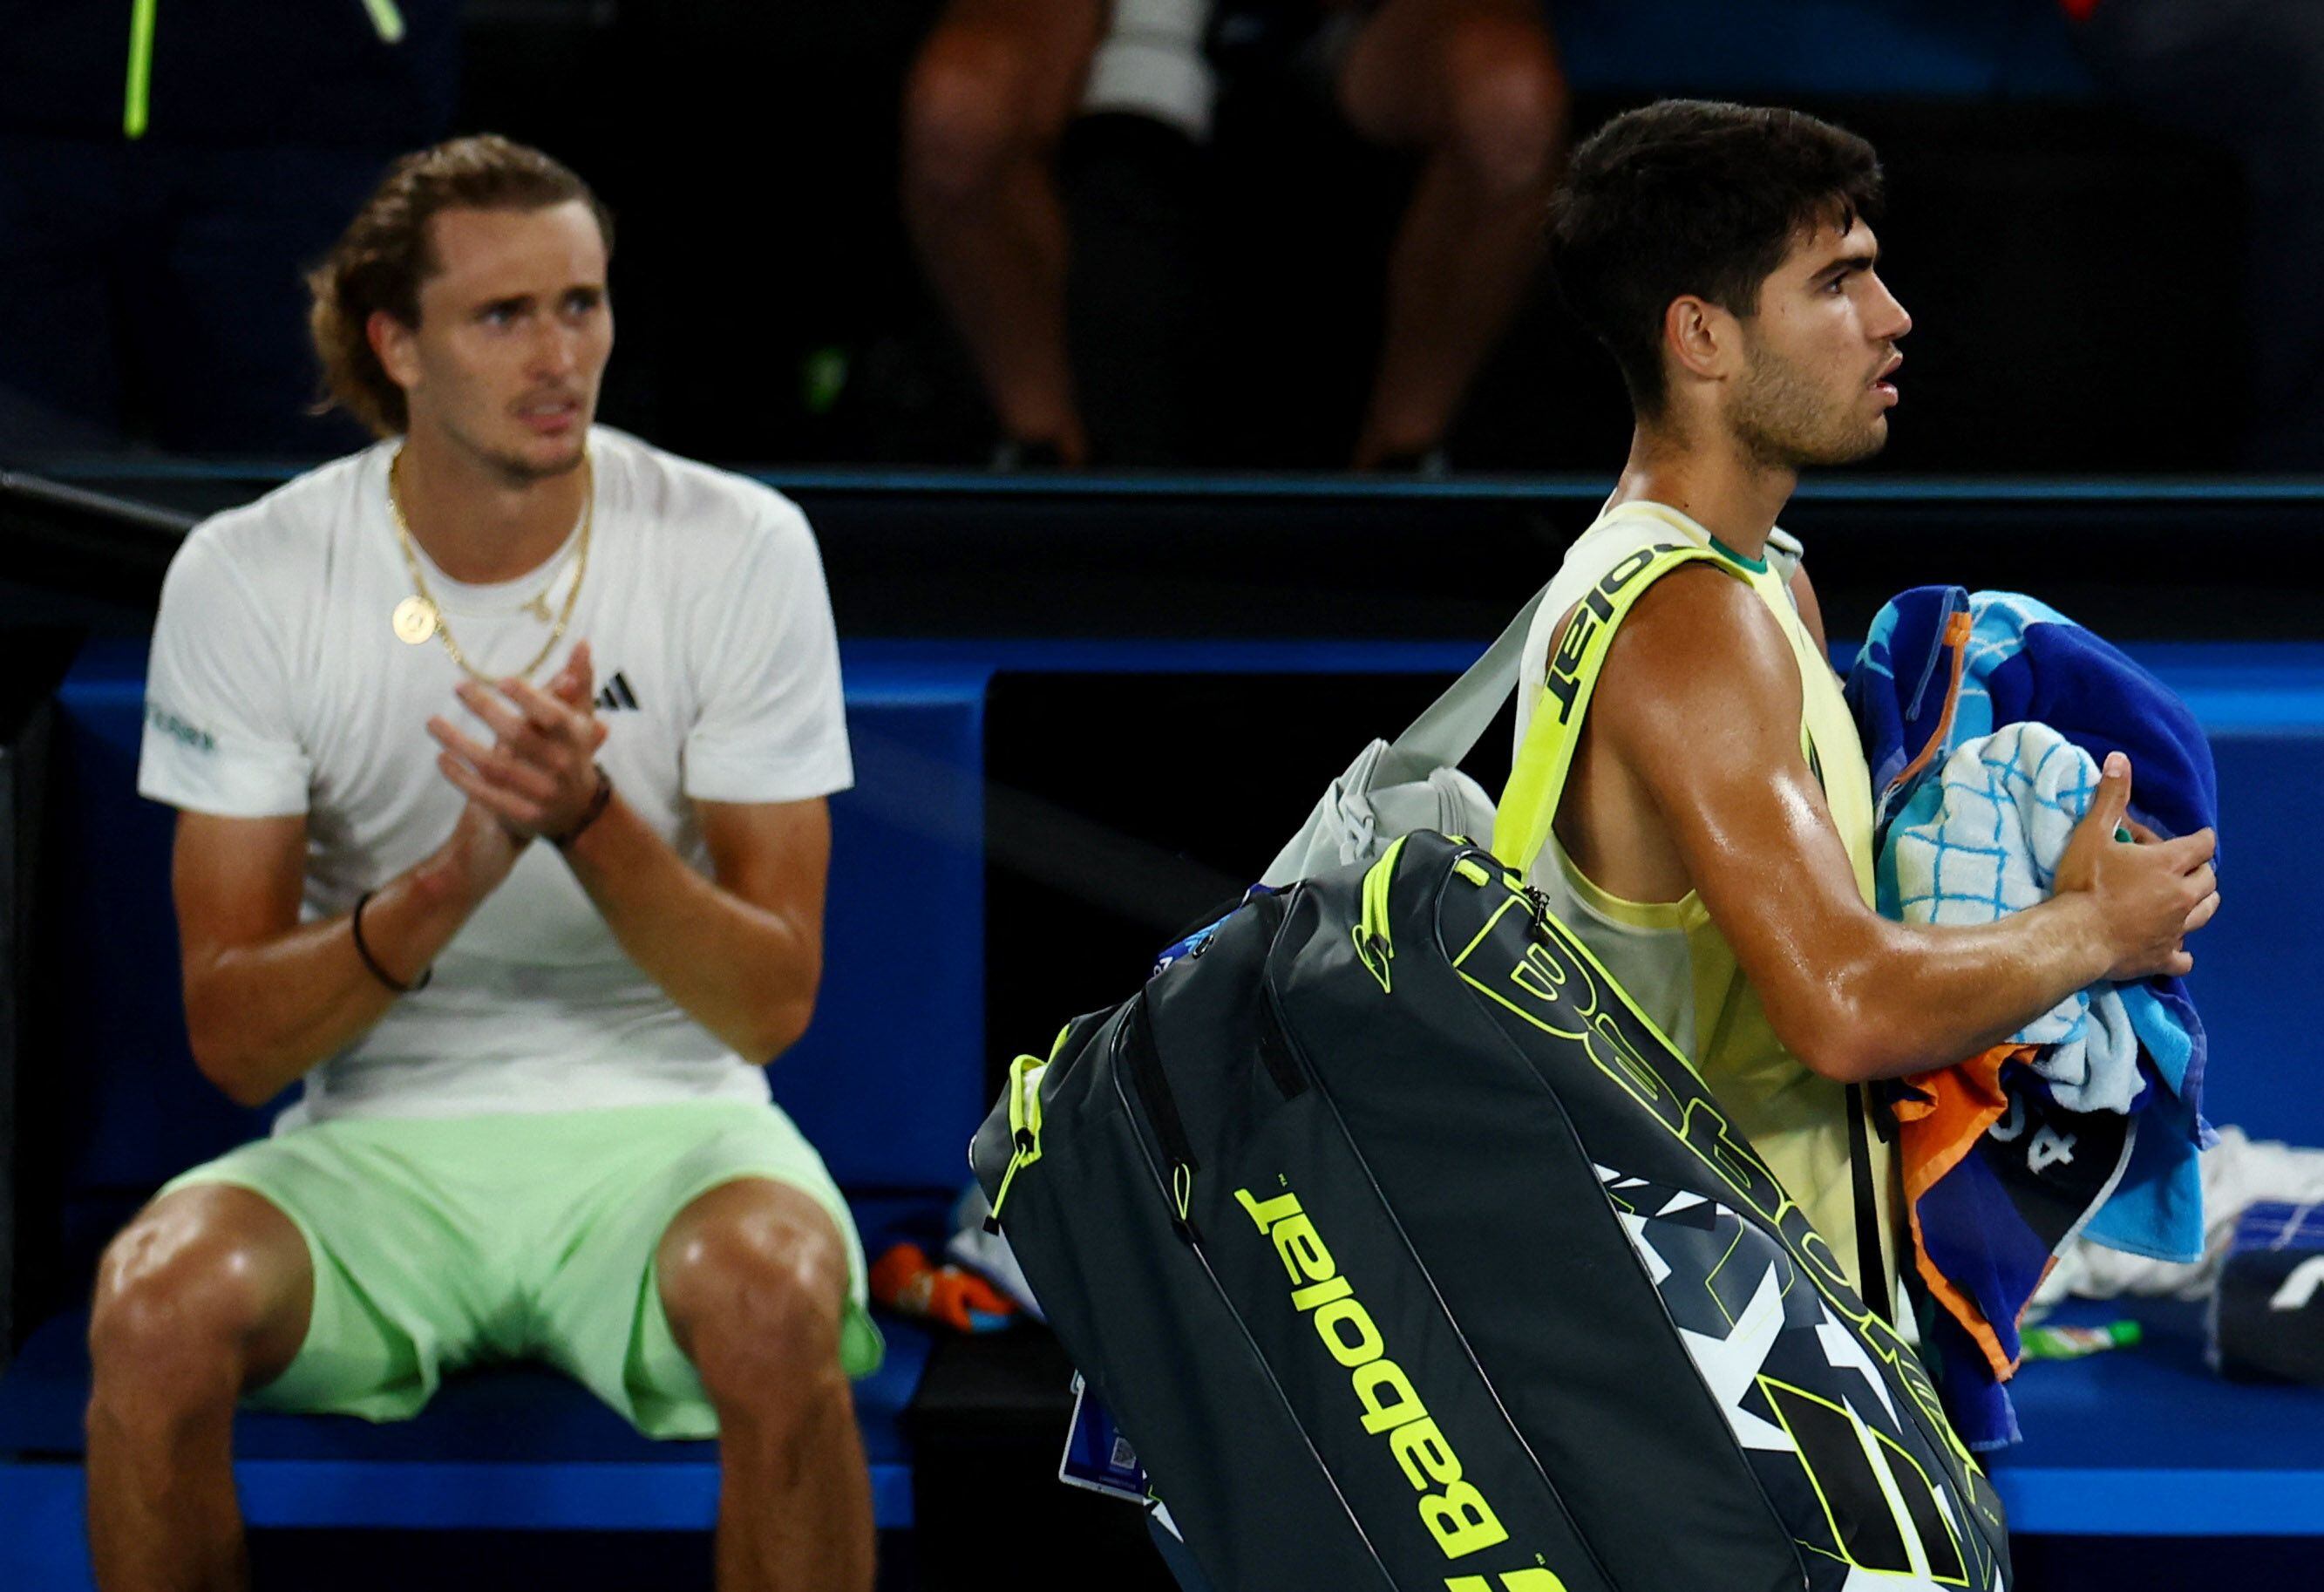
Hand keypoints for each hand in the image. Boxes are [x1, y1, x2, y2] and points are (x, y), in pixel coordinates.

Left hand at [427, 641, 610, 839]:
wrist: (577, 810)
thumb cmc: (573, 751)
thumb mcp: (580, 719)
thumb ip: (580, 683)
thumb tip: (582, 643)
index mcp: (576, 739)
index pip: (553, 717)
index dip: (529, 698)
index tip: (501, 680)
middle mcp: (561, 767)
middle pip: (518, 737)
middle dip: (486, 710)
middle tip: (459, 686)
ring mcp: (541, 794)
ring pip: (493, 767)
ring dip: (459, 743)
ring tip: (432, 722)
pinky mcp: (521, 814)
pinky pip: (485, 794)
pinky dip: (461, 776)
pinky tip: (442, 757)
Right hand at [2053, 752, 2219, 980]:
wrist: (2074, 936)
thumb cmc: (2083, 884)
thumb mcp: (2092, 835)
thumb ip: (2111, 798)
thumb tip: (2120, 759)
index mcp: (2169, 865)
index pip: (2202, 845)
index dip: (2200, 838)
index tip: (2195, 837)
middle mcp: (2182, 896)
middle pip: (2209, 880)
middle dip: (2200, 870)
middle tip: (2179, 867)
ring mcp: (2176, 929)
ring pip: (2206, 913)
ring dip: (2201, 903)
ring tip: (2184, 899)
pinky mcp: (2163, 956)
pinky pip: (2185, 957)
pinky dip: (2182, 950)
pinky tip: (2172, 945)